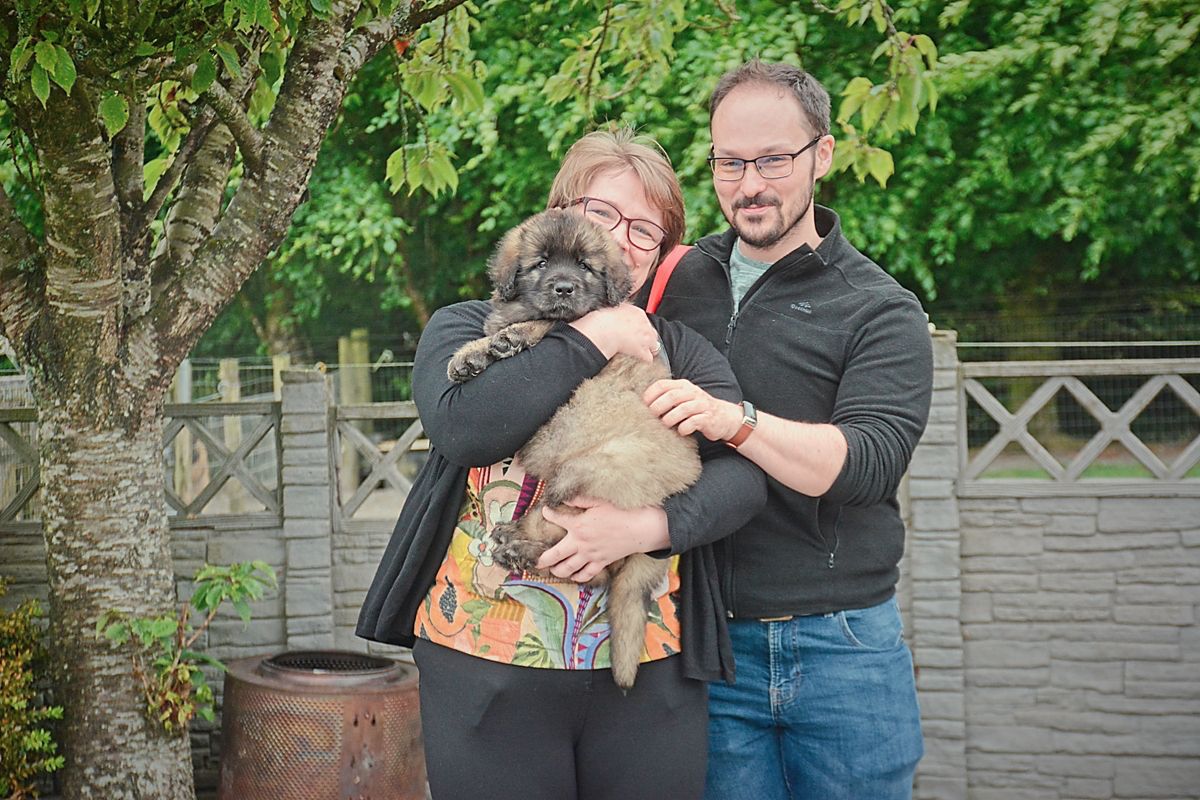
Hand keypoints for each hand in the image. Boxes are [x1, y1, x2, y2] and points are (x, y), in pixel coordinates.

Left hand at [535, 497, 669, 582]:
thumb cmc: (621, 512)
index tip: (546, 511)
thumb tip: (565, 497)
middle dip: (543, 559)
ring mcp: (590, 555)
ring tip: (552, 570)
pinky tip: (574, 577)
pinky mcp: (601, 562)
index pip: (556, 519)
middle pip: (555, 554)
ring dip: (557, 570)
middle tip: (536, 562)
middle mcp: (581, 542)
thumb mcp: (599, 501)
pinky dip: (578, 577)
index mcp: (578, 525)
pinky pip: (587, 574)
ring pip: (568, 568)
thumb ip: (580, 499)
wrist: (639, 529)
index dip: (549, 514)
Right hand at [569, 304, 658, 362]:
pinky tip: (639, 360)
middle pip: (652, 333)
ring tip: (641, 352)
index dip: (640, 328)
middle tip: (638, 342)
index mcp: (638, 313)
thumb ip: (622, 308)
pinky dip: (645, 360)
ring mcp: (645, 339)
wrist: (603, 330)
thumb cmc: (604, 319)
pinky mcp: (642, 351)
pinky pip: (649, 358)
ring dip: (649, 349)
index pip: (645, 321)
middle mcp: (645, 325)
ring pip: (654, 346)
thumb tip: (621, 306)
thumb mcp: (614, 306)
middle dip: (647, 338)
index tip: (635, 331)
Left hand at [644, 378, 743, 441]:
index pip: (662, 385)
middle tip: (651, 418)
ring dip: (670, 419)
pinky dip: (684, 428)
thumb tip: (642, 405)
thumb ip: (667, 398)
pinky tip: (681, 431)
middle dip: (658, 407)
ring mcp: (701, 405)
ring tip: (665, 425)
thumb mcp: (683, 399)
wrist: (724, 417)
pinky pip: (694, 422)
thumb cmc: (697, 410)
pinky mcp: (708, 418)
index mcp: (683, 386)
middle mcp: (692, 393)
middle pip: (671, 396)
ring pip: (682, 409)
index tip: (642, 407)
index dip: (650, 395)